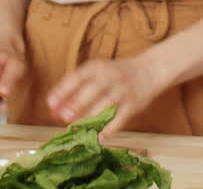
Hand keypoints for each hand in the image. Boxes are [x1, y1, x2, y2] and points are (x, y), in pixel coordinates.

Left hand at [47, 55, 165, 139]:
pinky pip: (121, 117)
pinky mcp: (134, 104)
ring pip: (106, 104)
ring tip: (77, 127)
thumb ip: (77, 87)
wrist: (150, 70)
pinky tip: (99, 136)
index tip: (51, 103)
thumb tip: (54, 107)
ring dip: (90, 116)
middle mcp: (111, 76)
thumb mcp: (99, 71)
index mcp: (98, 66)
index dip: (63, 90)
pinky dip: (110, 128)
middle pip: (93, 89)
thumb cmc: (117, 73)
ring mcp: (123, 90)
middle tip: (63, 116)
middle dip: (77, 103)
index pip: (78, 76)